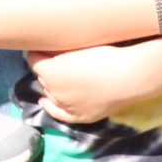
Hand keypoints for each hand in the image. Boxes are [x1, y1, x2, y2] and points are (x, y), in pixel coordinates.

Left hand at [29, 43, 145, 124]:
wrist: (128, 76)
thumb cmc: (105, 55)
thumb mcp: (77, 46)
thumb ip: (58, 49)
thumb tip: (47, 49)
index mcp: (50, 71)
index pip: (33, 59)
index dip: (36, 51)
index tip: (41, 45)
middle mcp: (53, 90)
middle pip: (42, 76)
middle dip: (46, 67)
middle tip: (58, 58)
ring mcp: (65, 105)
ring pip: (50, 92)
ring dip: (50, 84)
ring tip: (58, 75)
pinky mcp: (79, 116)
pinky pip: (58, 113)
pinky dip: (49, 107)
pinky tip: (44, 101)